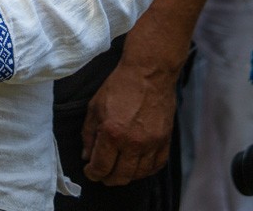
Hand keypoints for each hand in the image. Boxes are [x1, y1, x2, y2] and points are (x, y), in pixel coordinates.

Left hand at [81, 60, 176, 184]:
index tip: (89, 171)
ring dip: (126, 176)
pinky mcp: (165, 141)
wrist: (148, 73)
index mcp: (112, 133)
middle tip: (102, 175)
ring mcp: (151, 144)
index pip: (101, 166)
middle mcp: (132, 143)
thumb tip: (87, 156)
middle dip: (108, 178)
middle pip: (120, 176)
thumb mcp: (95, 106)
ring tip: (118, 170)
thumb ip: (88, 133)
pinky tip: (137, 166)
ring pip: (138, 174)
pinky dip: (145, 170)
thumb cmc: (119, 86)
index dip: (93, 173)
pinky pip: (156, 166)